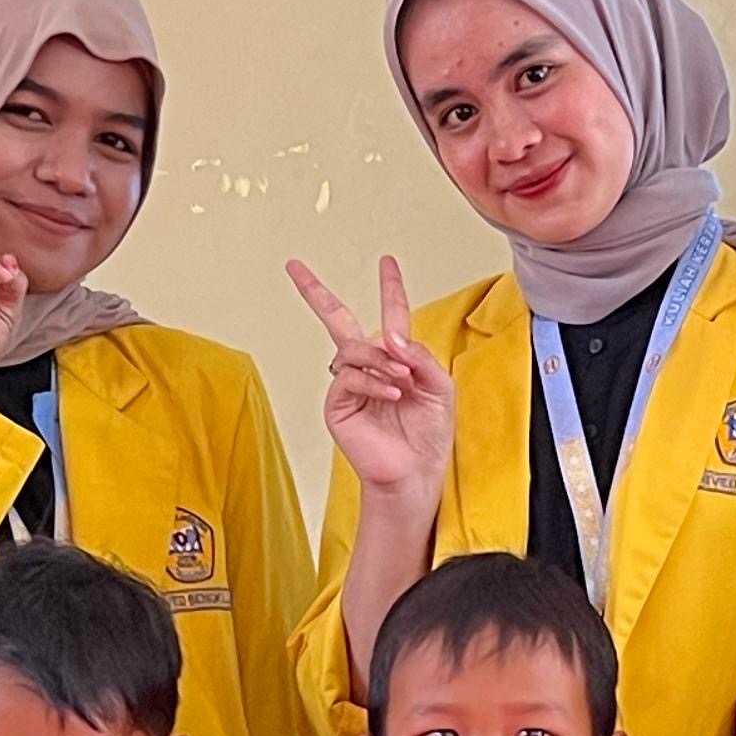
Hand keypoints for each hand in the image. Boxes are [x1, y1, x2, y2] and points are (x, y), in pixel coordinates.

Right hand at [292, 258, 453, 505]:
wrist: (415, 472)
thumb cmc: (428, 435)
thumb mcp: (439, 387)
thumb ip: (419, 356)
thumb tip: (390, 335)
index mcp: (396, 359)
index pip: (391, 314)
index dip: (390, 287)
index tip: (387, 262)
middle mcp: (368, 367)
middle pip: (337, 319)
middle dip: (315, 292)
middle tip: (296, 268)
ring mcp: (349, 384)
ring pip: (354, 349)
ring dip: (381, 361)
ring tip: (401, 382)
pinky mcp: (338, 405)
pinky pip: (348, 377)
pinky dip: (373, 382)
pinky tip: (391, 395)